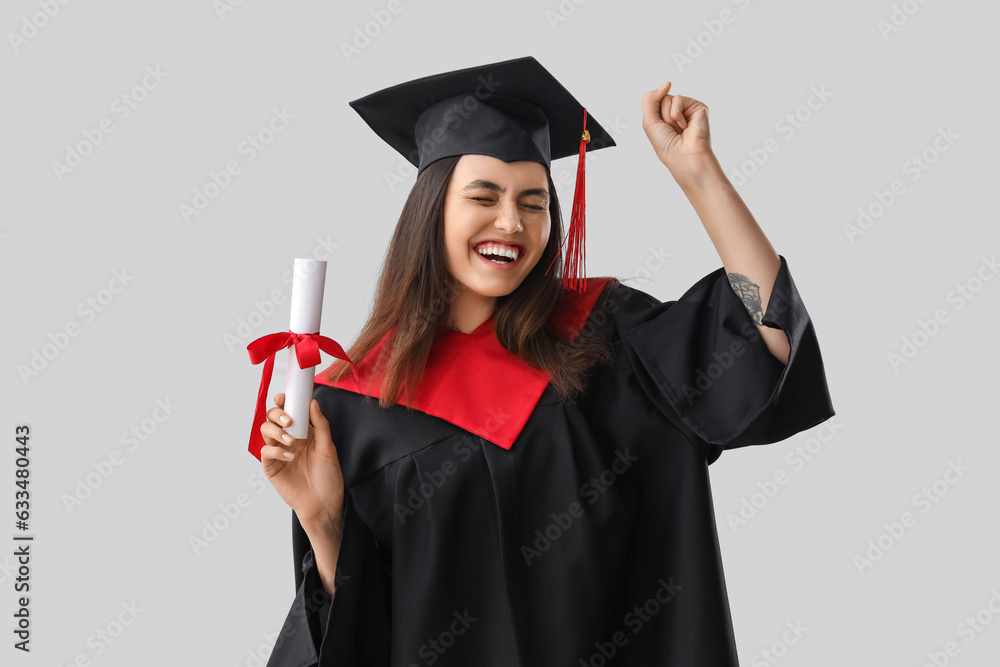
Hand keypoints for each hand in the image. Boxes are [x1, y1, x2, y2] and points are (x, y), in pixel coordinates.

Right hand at [259, 394, 344, 531]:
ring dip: (276, 431)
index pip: (288, 412)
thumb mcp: (328, 447)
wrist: (324, 503)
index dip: (283, 402)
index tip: (284, 397)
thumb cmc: (328, 476)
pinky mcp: (271, 467)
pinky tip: (290, 456)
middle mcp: (288, 440)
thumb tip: (312, 403)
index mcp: (302, 432)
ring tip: (292, 441)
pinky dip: (276, 450)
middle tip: (288, 420)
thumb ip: (320, 425)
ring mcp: (278, 453)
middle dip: (276, 414)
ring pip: (265, 431)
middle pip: (272, 418)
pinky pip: (266, 452)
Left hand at [640, 81, 713, 176]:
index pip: (652, 101)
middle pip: (660, 99)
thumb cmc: (666, 145)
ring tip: (678, 129)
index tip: (660, 128)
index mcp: (663, 116)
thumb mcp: (649, 122)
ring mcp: (687, 109)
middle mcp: (675, 111)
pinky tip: (685, 126)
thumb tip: (667, 83)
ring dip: (669, 117)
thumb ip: (651, 100)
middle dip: (661, 116)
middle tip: (670, 130)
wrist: (683, 156)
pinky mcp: (697, 107)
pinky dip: (677, 114)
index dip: (652, 113)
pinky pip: (678, 99)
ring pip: (668, 99)